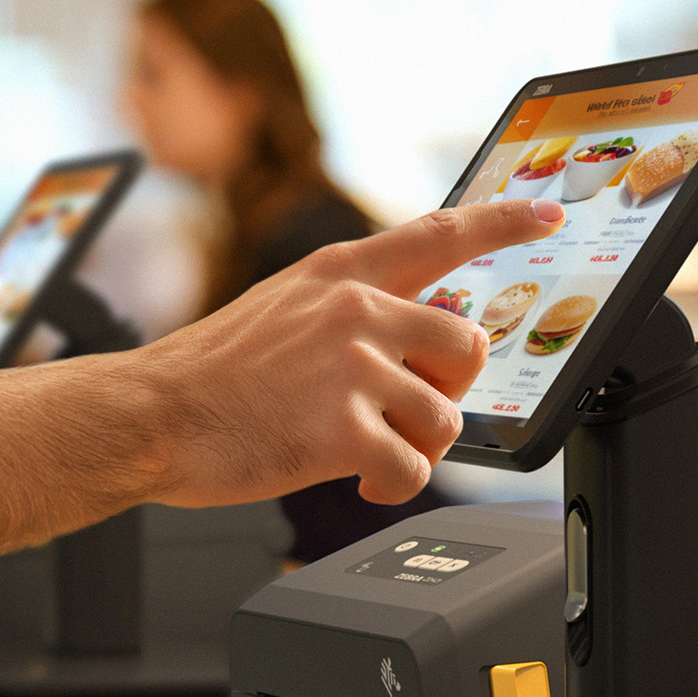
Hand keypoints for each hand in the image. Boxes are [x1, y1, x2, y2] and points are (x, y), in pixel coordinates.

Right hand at [136, 199, 565, 508]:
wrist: (149, 417)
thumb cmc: (207, 374)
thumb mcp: (279, 308)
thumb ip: (346, 309)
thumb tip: (410, 336)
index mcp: (338, 274)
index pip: (439, 233)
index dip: (503, 220)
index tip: (547, 211)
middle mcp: (352, 310)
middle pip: (467, 342)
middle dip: (447, 387)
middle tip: (402, 409)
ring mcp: (348, 366)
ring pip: (445, 415)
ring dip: (416, 445)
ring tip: (368, 452)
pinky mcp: (341, 428)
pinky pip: (412, 467)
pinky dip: (392, 484)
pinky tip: (358, 479)